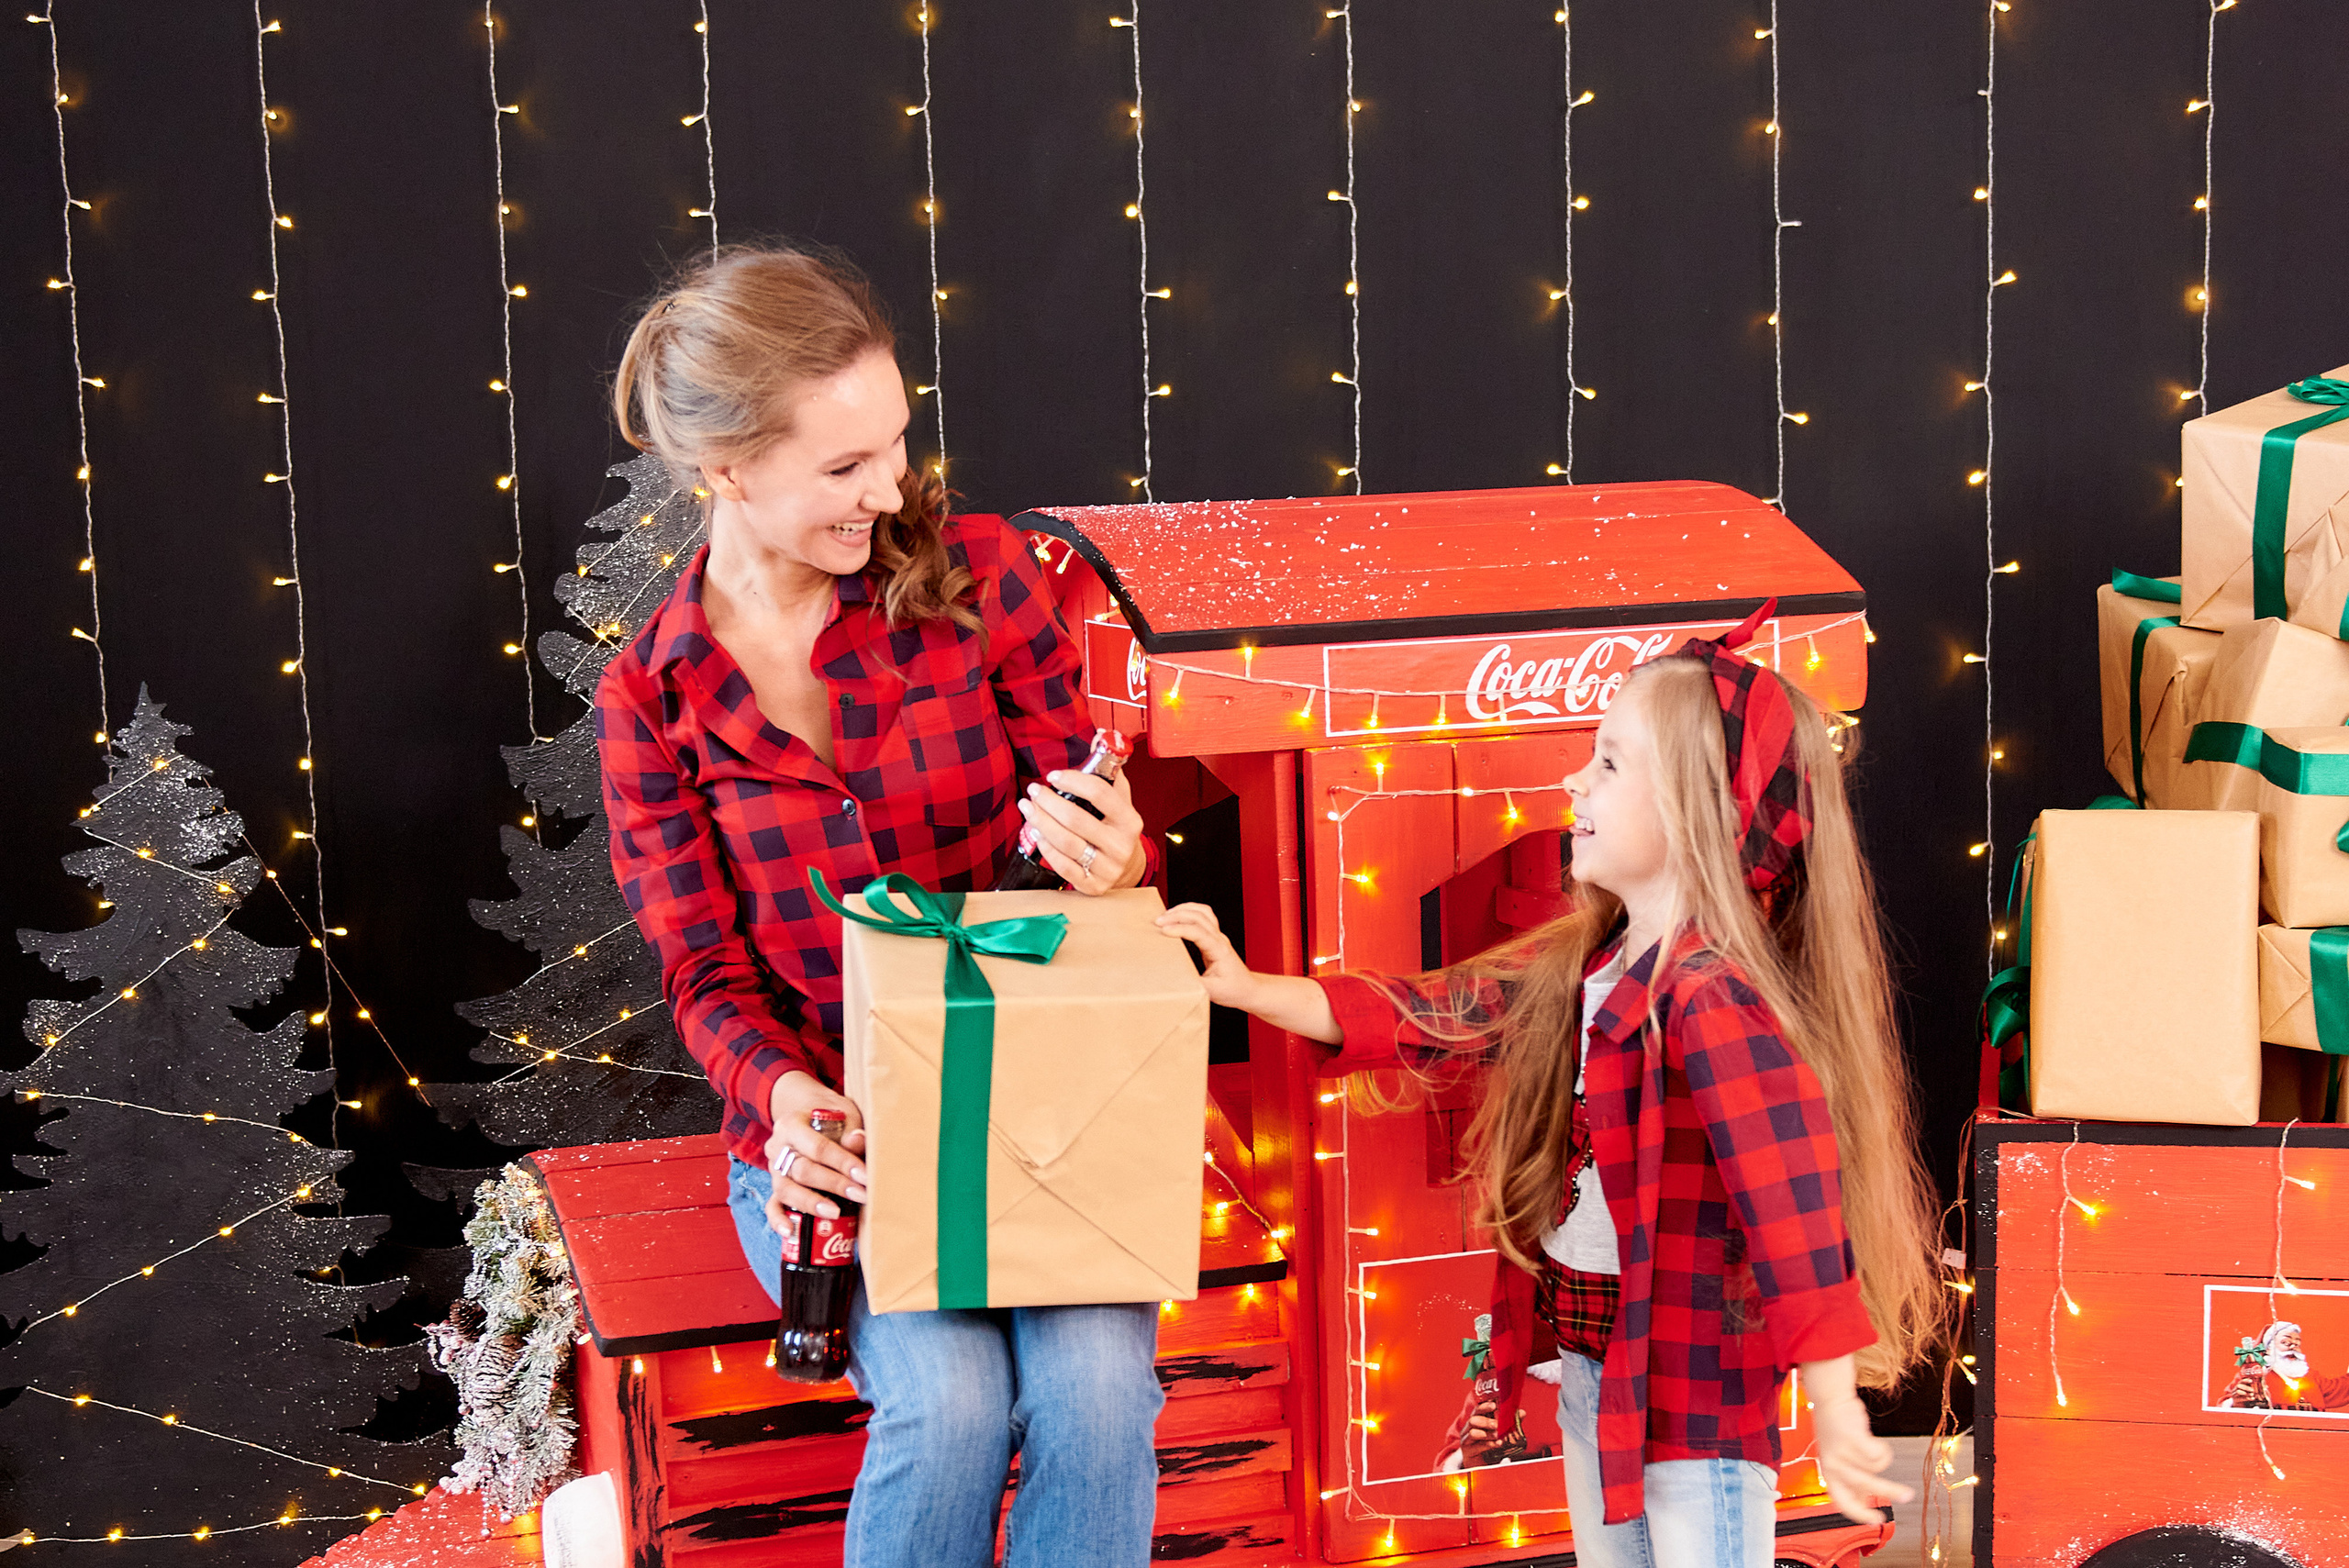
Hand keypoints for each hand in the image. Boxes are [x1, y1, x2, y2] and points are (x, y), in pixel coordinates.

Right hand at [764, 1072, 868, 1234]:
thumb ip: (850, 1129)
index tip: (864, 1176)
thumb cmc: (831, 1117)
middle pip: (802, 1170)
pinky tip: (789, 1232)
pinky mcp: (775, 1186)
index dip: (842, 1162)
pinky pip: (772, 1205)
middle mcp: (777, 1147)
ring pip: (785, 1190)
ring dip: (811, 1203)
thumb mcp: (843, 1113)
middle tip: (860, 1195)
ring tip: (835, 1213)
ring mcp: (774, 1169)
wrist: (808, 1113)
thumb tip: (858, 1140)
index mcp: (791, 1124)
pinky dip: (778, 1220)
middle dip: (833, 1184)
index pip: (818, 1147)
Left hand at [1017, 766, 1146, 894]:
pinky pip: (1063, 866)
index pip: (1101, 794)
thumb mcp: (1119, 798)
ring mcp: (1108, 868)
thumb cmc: (1116, 826)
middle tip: (1033, 791)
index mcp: (1130, 820)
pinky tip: (1035, 833)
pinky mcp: (1093, 886)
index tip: (1053, 776)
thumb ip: (1107, 769)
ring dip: (1041, 823)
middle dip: (1049, 802)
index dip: (1074, 781)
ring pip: (1066, 843)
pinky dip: (1045, 848)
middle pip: (1076, 819)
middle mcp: (1121, 844)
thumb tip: (1100, 735)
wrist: (1127, 868)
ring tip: (1028, 808)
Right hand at [1155, 902, 1258, 1008]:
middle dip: (1177, 915)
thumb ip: (1194, 984)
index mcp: (1219, 950)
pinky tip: (1177, 917)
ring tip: (1165, 915)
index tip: (1163, 931)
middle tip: (1158, 921)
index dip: (1180, 929)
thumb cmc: (1233, 990)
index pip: (1199, 932)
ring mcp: (1218, 936)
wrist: (1247, 989)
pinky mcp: (1214, 937)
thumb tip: (1173, 978)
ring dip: (1183, 910)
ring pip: (1202, 912)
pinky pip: (1203, 916)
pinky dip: (1188, 912)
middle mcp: (1219, 939)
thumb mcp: (1213, 991)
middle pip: (1200, 916)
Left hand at [1809, 1391, 1910, 1525]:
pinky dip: (1882, 1449)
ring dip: (1883, 1459)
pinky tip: (1873, 1440)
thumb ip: (1851, 1480)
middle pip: (1865, 1486)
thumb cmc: (1838, 1433)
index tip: (1878, 1522)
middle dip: (1889, 1491)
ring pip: (1875, 1468)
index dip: (1861, 1514)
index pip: (1843, 1503)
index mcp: (1829, 1475)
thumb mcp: (1840, 1460)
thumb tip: (1865, 1502)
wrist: (1831, 1401)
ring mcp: (1841, 1452)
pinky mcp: (1852, 1438)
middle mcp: (1833, 1466)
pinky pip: (1878, 1454)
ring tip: (1881, 1452)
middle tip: (1909, 1496)